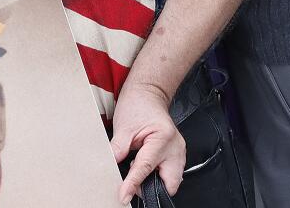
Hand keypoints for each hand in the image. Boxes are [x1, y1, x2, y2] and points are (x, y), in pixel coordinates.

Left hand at [110, 82, 185, 202]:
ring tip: (139, 167)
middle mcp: (175, 146)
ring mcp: (179, 150)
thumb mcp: (123, 127)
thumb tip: (110, 167)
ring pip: (172, 180)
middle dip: (154, 187)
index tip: (124, 195)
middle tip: (135, 180)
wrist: (148, 93)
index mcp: (162, 138)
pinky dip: (159, 174)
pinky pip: (172, 172)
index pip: (145, 168)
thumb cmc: (138, 104)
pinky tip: (147, 166)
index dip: (133, 184)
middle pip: (170, 182)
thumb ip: (117, 149)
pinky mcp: (177, 153)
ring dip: (156, 180)